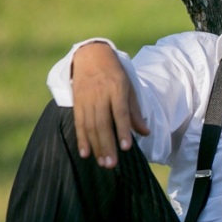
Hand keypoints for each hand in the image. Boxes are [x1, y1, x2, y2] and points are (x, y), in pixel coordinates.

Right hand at [71, 42, 148, 167]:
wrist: (89, 56)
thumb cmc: (114, 74)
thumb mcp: (128, 88)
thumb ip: (135, 112)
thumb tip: (145, 132)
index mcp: (116, 89)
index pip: (120, 113)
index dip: (123, 130)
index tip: (126, 148)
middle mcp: (100, 95)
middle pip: (103, 124)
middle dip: (107, 145)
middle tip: (112, 164)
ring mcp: (86, 99)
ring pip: (90, 126)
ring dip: (96, 147)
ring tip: (102, 163)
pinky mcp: (76, 103)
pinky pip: (79, 124)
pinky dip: (82, 139)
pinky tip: (85, 153)